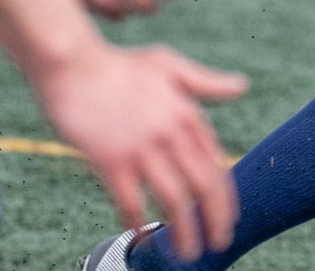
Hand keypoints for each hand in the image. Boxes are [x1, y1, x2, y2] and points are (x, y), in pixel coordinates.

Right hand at [38, 42, 244, 261]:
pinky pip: (130, 203)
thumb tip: (242, 86)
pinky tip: (140, 239)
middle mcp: (170, 132)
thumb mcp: (167, 65)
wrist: (71, 64)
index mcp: (186, 113)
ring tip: (187, 255)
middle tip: (218, 244)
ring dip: (183, 233)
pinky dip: (137, 225)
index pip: (216, 165)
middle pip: (204, 187)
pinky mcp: (110, 160)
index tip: (226, 219)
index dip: (224, 198)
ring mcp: (141, 147)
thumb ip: (204, 82)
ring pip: (174, 201)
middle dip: (215, 221)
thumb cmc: (118, 66)